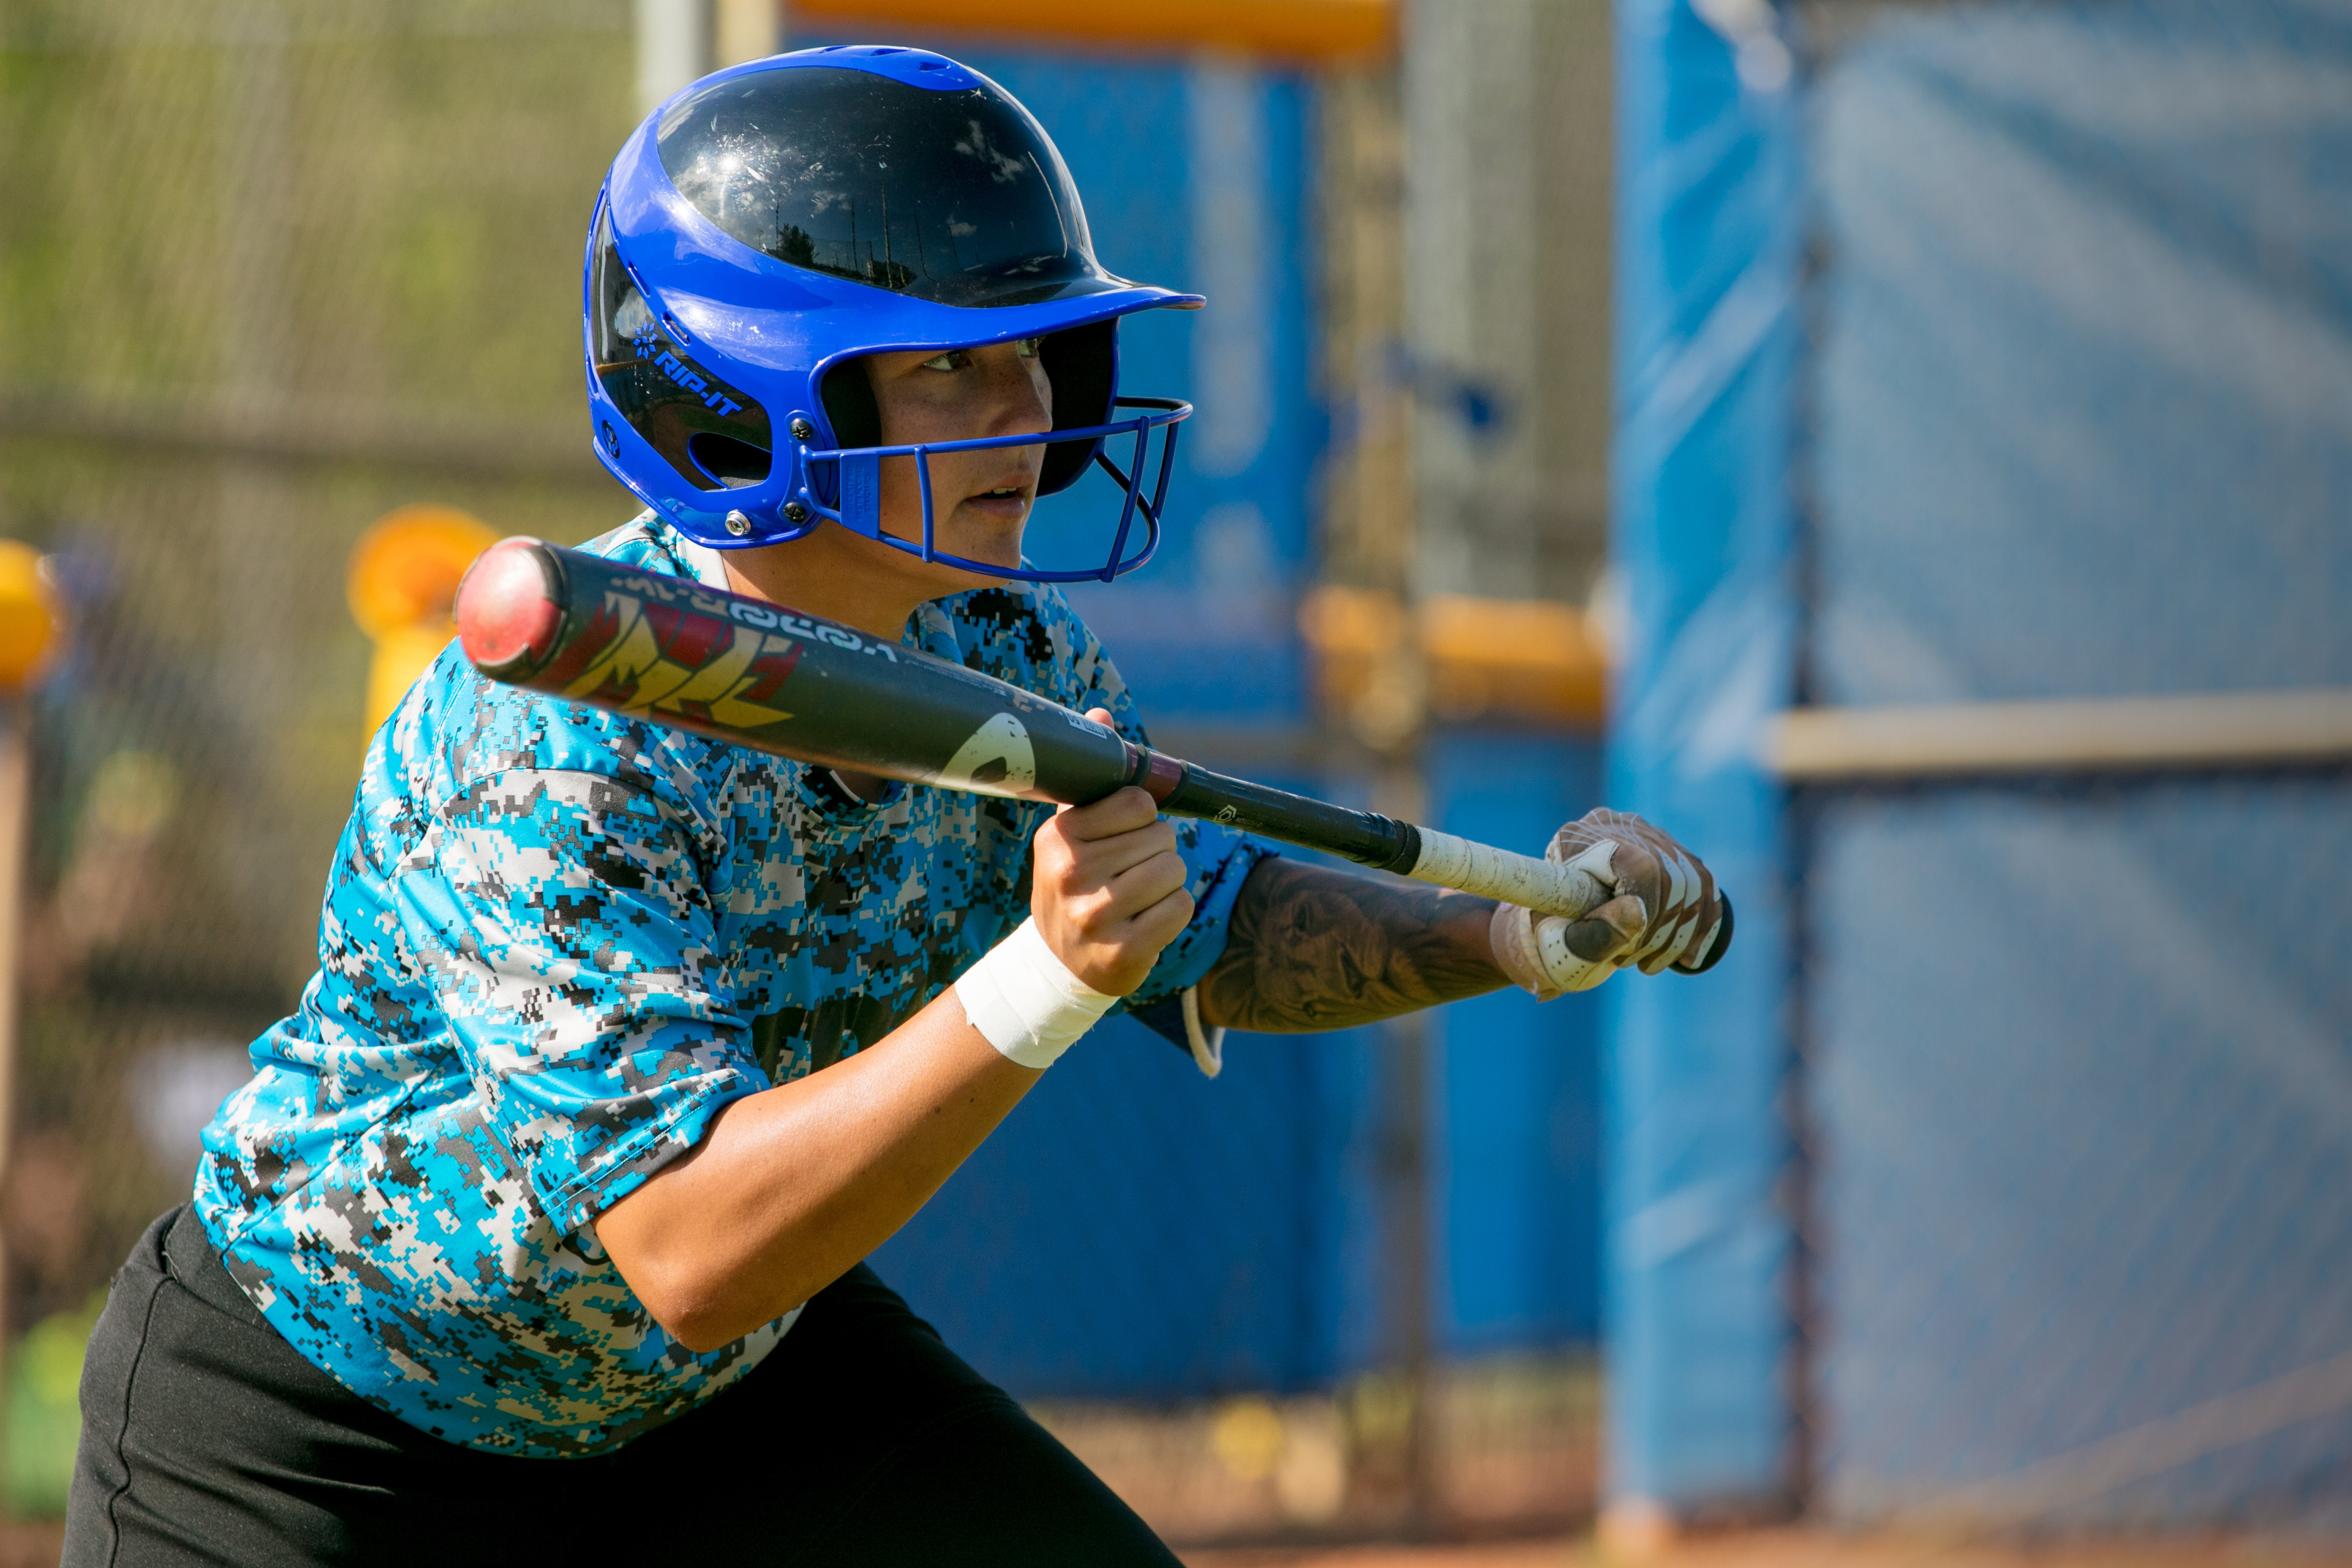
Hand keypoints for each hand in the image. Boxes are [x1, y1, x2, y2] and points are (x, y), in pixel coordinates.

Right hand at [1028, 709, 1194, 994]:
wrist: (1057, 962)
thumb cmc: (1074, 883)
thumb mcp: (1070, 831)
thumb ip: (1090, 775)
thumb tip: (1100, 714)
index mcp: (1058, 836)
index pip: (1138, 801)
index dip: (1141, 817)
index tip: (1121, 836)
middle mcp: (1071, 874)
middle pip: (1161, 837)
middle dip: (1156, 851)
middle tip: (1128, 872)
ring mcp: (1095, 916)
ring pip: (1175, 871)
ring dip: (1167, 882)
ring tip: (1137, 896)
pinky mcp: (1121, 952)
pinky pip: (1181, 908)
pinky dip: (1174, 912)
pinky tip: (1145, 921)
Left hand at [1489, 809, 1726, 998]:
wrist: (1558, 935)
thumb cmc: (1554, 942)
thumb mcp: (1561, 947)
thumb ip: (1593, 935)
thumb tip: (1638, 914)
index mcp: (1580, 841)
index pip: (1640, 867)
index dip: (1647, 911)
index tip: (1627, 949)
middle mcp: (1617, 827)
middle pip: (1672, 877)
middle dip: (1659, 932)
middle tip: (1630, 959)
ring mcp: (1648, 837)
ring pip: (1694, 884)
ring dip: (1677, 935)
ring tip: (1645, 961)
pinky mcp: (1672, 855)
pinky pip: (1706, 888)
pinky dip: (1699, 929)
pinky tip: (1682, 958)